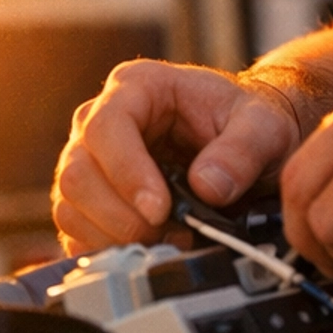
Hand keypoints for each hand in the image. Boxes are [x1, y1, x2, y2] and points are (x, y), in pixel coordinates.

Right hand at [52, 60, 301, 254]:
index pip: (106, 127)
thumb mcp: (263, 126)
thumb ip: (242, 151)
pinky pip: (74, 229)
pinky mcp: (87, 197)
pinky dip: (108, 247)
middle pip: (77, 172)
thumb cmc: (246, 121)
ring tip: (167, 239)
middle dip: (121, 214)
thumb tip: (207, 186)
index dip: (127, 172)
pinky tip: (149, 246)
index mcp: (137, 86)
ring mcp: (88, 159)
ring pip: (69, 205)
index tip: (159, 209)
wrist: (245, 140)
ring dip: (115, 234)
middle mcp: (100, 119)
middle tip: (168, 233)